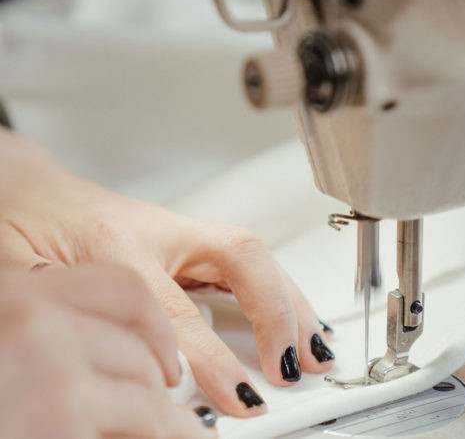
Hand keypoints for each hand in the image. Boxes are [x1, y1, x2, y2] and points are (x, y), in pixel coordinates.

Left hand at [0, 127, 334, 416]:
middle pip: (239, 260)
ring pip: (253, 256)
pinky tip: (293, 315)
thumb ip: (64, 324)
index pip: (180, 311)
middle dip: (276, 313)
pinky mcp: (187, 239)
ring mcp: (177, 231)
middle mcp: (158, 232)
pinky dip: (277, 291)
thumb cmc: (18, 224)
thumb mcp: (18, 278)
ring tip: (315, 345)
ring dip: (291, 300)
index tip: (241, 397)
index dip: (215, 359)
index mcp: (115, 243)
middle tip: (294, 364)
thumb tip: (106, 376)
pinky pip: (246, 261)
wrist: (25, 188)